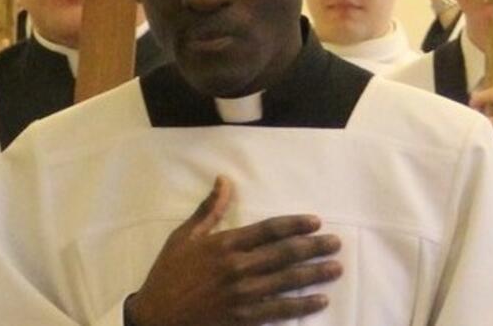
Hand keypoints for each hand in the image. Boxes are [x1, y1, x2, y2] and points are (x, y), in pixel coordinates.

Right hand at [126, 177, 341, 325]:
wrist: (157, 315)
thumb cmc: (168, 273)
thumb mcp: (183, 236)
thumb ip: (209, 209)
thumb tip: (224, 180)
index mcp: (224, 244)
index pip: (269, 230)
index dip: (295, 224)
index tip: (316, 222)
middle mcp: (237, 267)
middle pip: (285, 254)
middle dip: (314, 247)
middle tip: (336, 243)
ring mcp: (242, 294)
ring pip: (287, 281)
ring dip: (315, 273)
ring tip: (336, 268)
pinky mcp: (243, 318)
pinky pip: (280, 311)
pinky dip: (302, 305)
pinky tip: (319, 299)